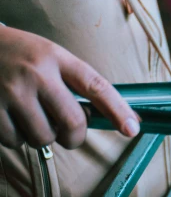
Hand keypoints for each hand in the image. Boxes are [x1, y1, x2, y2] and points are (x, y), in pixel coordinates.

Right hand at [0, 26, 139, 148]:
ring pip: (43, 137)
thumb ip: (72, 83)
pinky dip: (16, 138)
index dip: (118, 110)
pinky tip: (10, 118)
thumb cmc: (19, 55)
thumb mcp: (49, 56)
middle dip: (75, 136)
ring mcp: (11, 92)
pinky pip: (14, 141)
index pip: (96, 86)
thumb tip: (105, 117)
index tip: (132, 129)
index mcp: (56, 58)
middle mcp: (36, 74)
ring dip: (42, 136)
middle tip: (69, 135)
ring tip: (30, 117)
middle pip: (73, 122)